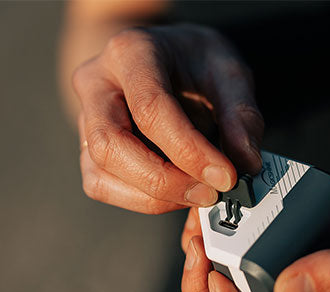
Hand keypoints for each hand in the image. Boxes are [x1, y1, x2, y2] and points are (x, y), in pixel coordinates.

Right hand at [72, 24, 263, 213]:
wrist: (164, 58)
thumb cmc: (192, 62)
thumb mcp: (227, 70)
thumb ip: (240, 115)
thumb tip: (245, 164)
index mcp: (130, 52)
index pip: (150, 109)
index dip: (188, 151)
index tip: (225, 177)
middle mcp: (96, 85)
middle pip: (110, 146)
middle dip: (164, 181)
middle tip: (209, 193)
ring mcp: (84, 120)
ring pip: (100, 176)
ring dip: (153, 197)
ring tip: (195, 192)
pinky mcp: (87, 150)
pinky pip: (102, 187)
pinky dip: (142, 200)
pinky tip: (175, 192)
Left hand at [181, 133, 329, 291]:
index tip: (218, 281)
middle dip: (205, 288)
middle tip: (195, 245)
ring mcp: (297, 261)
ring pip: (234, 279)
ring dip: (207, 256)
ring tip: (198, 222)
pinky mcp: (290, 231)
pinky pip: (245, 241)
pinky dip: (224, 226)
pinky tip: (220, 201)